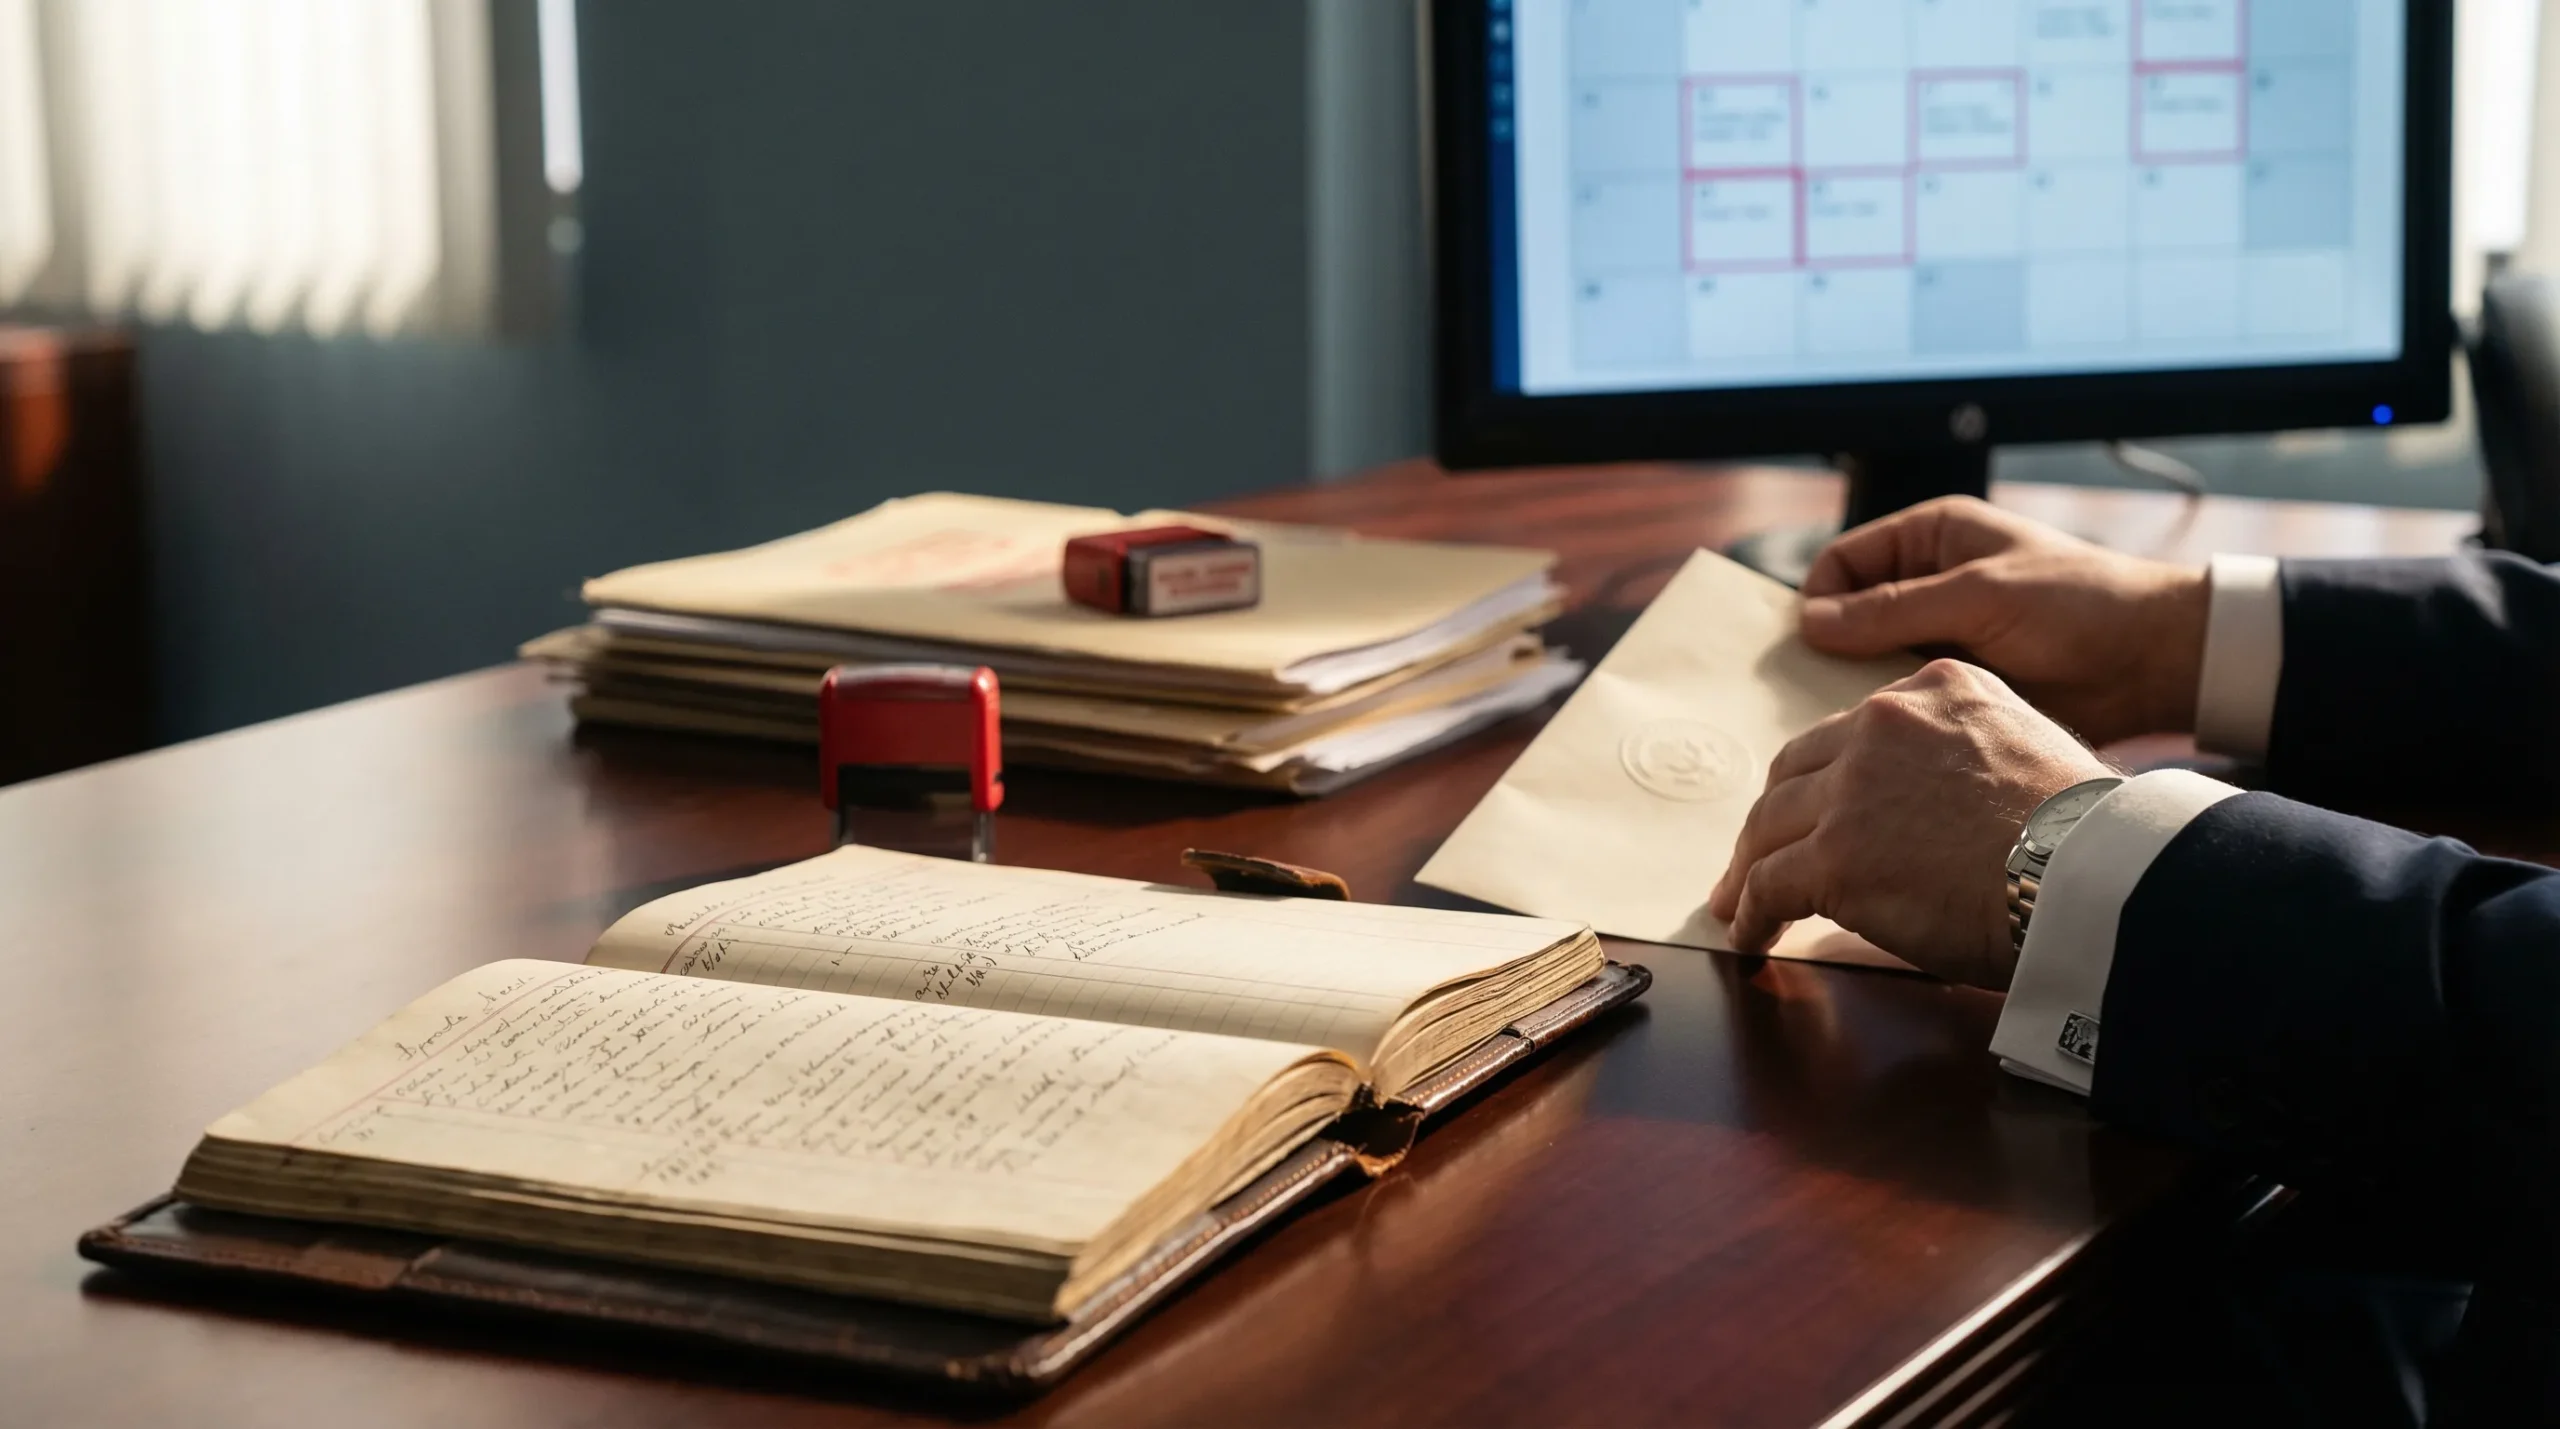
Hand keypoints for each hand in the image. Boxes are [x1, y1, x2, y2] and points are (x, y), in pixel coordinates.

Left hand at [1706, 660, 2114, 989]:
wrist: (2091, 873)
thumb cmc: (2086, 836)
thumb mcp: (2028, 751)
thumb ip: (1971, 760)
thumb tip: (1946, 813)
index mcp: (1936, 690)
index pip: (1857, 731)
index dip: (1828, 774)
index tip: (1817, 804)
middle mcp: (1884, 724)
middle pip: (1798, 770)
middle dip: (1776, 814)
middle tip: (1759, 851)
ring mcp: (1852, 788)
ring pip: (1771, 825)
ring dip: (1750, 866)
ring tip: (1738, 900)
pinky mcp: (1832, 854)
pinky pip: (1769, 885)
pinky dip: (1750, 913)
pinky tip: (1749, 935)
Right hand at [1798, 496, 2210, 746]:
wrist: (2155, 661)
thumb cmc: (2079, 605)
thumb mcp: (1979, 596)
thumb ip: (1893, 609)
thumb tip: (1811, 622)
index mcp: (1930, 538)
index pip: (1841, 562)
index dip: (1820, 599)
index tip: (1810, 645)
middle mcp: (1927, 583)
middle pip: (1848, 614)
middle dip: (1832, 650)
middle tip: (1816, 694)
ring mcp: (1941, 636)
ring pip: (1871, 661)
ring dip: (1861, 688)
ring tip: (1852, 723)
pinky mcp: (1958, 683)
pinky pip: (1905, 698)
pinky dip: (1893, 715)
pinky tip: (1886, 738)